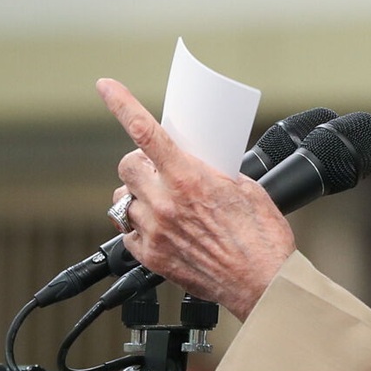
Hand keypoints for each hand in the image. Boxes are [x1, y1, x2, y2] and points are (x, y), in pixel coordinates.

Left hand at [97, 79, 295, 318]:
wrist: (264, 284)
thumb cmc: (262, 239)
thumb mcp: (245, 188)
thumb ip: (212, 171)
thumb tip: (197, 164)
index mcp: (188, 178)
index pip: (144, 131)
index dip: (121, 103)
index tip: (106, 86)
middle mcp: (165, 203)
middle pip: (127, 166)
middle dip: (140, 163)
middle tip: (158, 169)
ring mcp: (155, 231)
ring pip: (124, 200)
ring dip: (139, 196)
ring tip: (163, 204)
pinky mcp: (151, 258)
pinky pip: (128, 232)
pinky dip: (139, 226)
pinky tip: (162, 228)